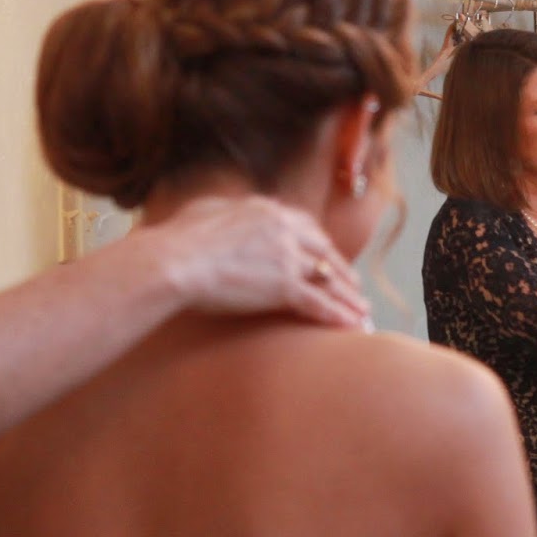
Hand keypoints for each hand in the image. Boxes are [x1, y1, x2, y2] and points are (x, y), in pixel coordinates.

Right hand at [147, 195, 368, 327]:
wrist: (175, 260)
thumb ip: (226, 211)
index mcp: (267, 210)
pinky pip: (318, 303)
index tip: (327, 255)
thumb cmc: (178, 238)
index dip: (319, 244)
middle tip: (353, 284)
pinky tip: (351, 326)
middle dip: (342, 270)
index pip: (305, 226)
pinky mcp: (284, 286)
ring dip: (348, 296)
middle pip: (324, 251)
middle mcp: (284, 229)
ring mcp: (287, 257)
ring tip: (361, 309)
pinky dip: (337, 315)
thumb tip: (224, 213)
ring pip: (328, 278)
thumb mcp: (206, 210)